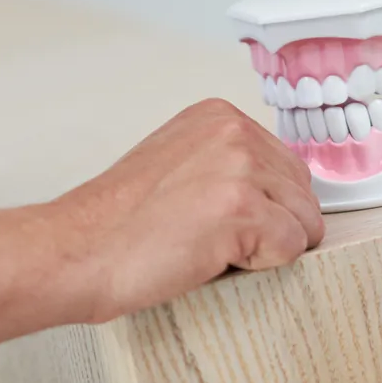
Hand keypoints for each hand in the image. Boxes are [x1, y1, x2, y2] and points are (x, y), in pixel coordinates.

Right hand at [48, 99, 324, 323]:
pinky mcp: (242, 209)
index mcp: (219, 116)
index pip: (286, 165)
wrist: (78, 251)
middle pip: (301, 192)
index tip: (219, 218)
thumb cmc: (117, 222)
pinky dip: (261, 267)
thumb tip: (275, 190)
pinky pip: (291, 249)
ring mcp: (240, 167)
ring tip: (208, 246)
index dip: (263, 205)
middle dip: (271, 225)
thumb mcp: (179, 163)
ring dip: (265, 247)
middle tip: (212, 238)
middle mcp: (234, 131)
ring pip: (303, 222)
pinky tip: (212, 258)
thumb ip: (227, 162)